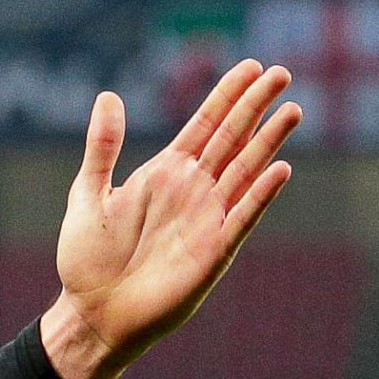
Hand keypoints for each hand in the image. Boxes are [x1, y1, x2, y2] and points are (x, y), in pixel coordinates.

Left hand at [43, 59, 300, 378]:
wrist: (92, 312)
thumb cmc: (86, 258)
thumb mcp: (88, 194)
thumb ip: (102, 148)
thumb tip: (107, 97)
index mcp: (164, 173)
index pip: (204, 125)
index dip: (227, 96)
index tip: (251, 66)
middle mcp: (192, 190)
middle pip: (231, 139)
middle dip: (255, 106)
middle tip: (281, 72)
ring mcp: (206, 218)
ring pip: (245, 171)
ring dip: (268, 141)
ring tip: (292, 110)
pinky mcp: (213, 251)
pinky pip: (241, 218)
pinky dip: (260, 195)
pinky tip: (280, 169)